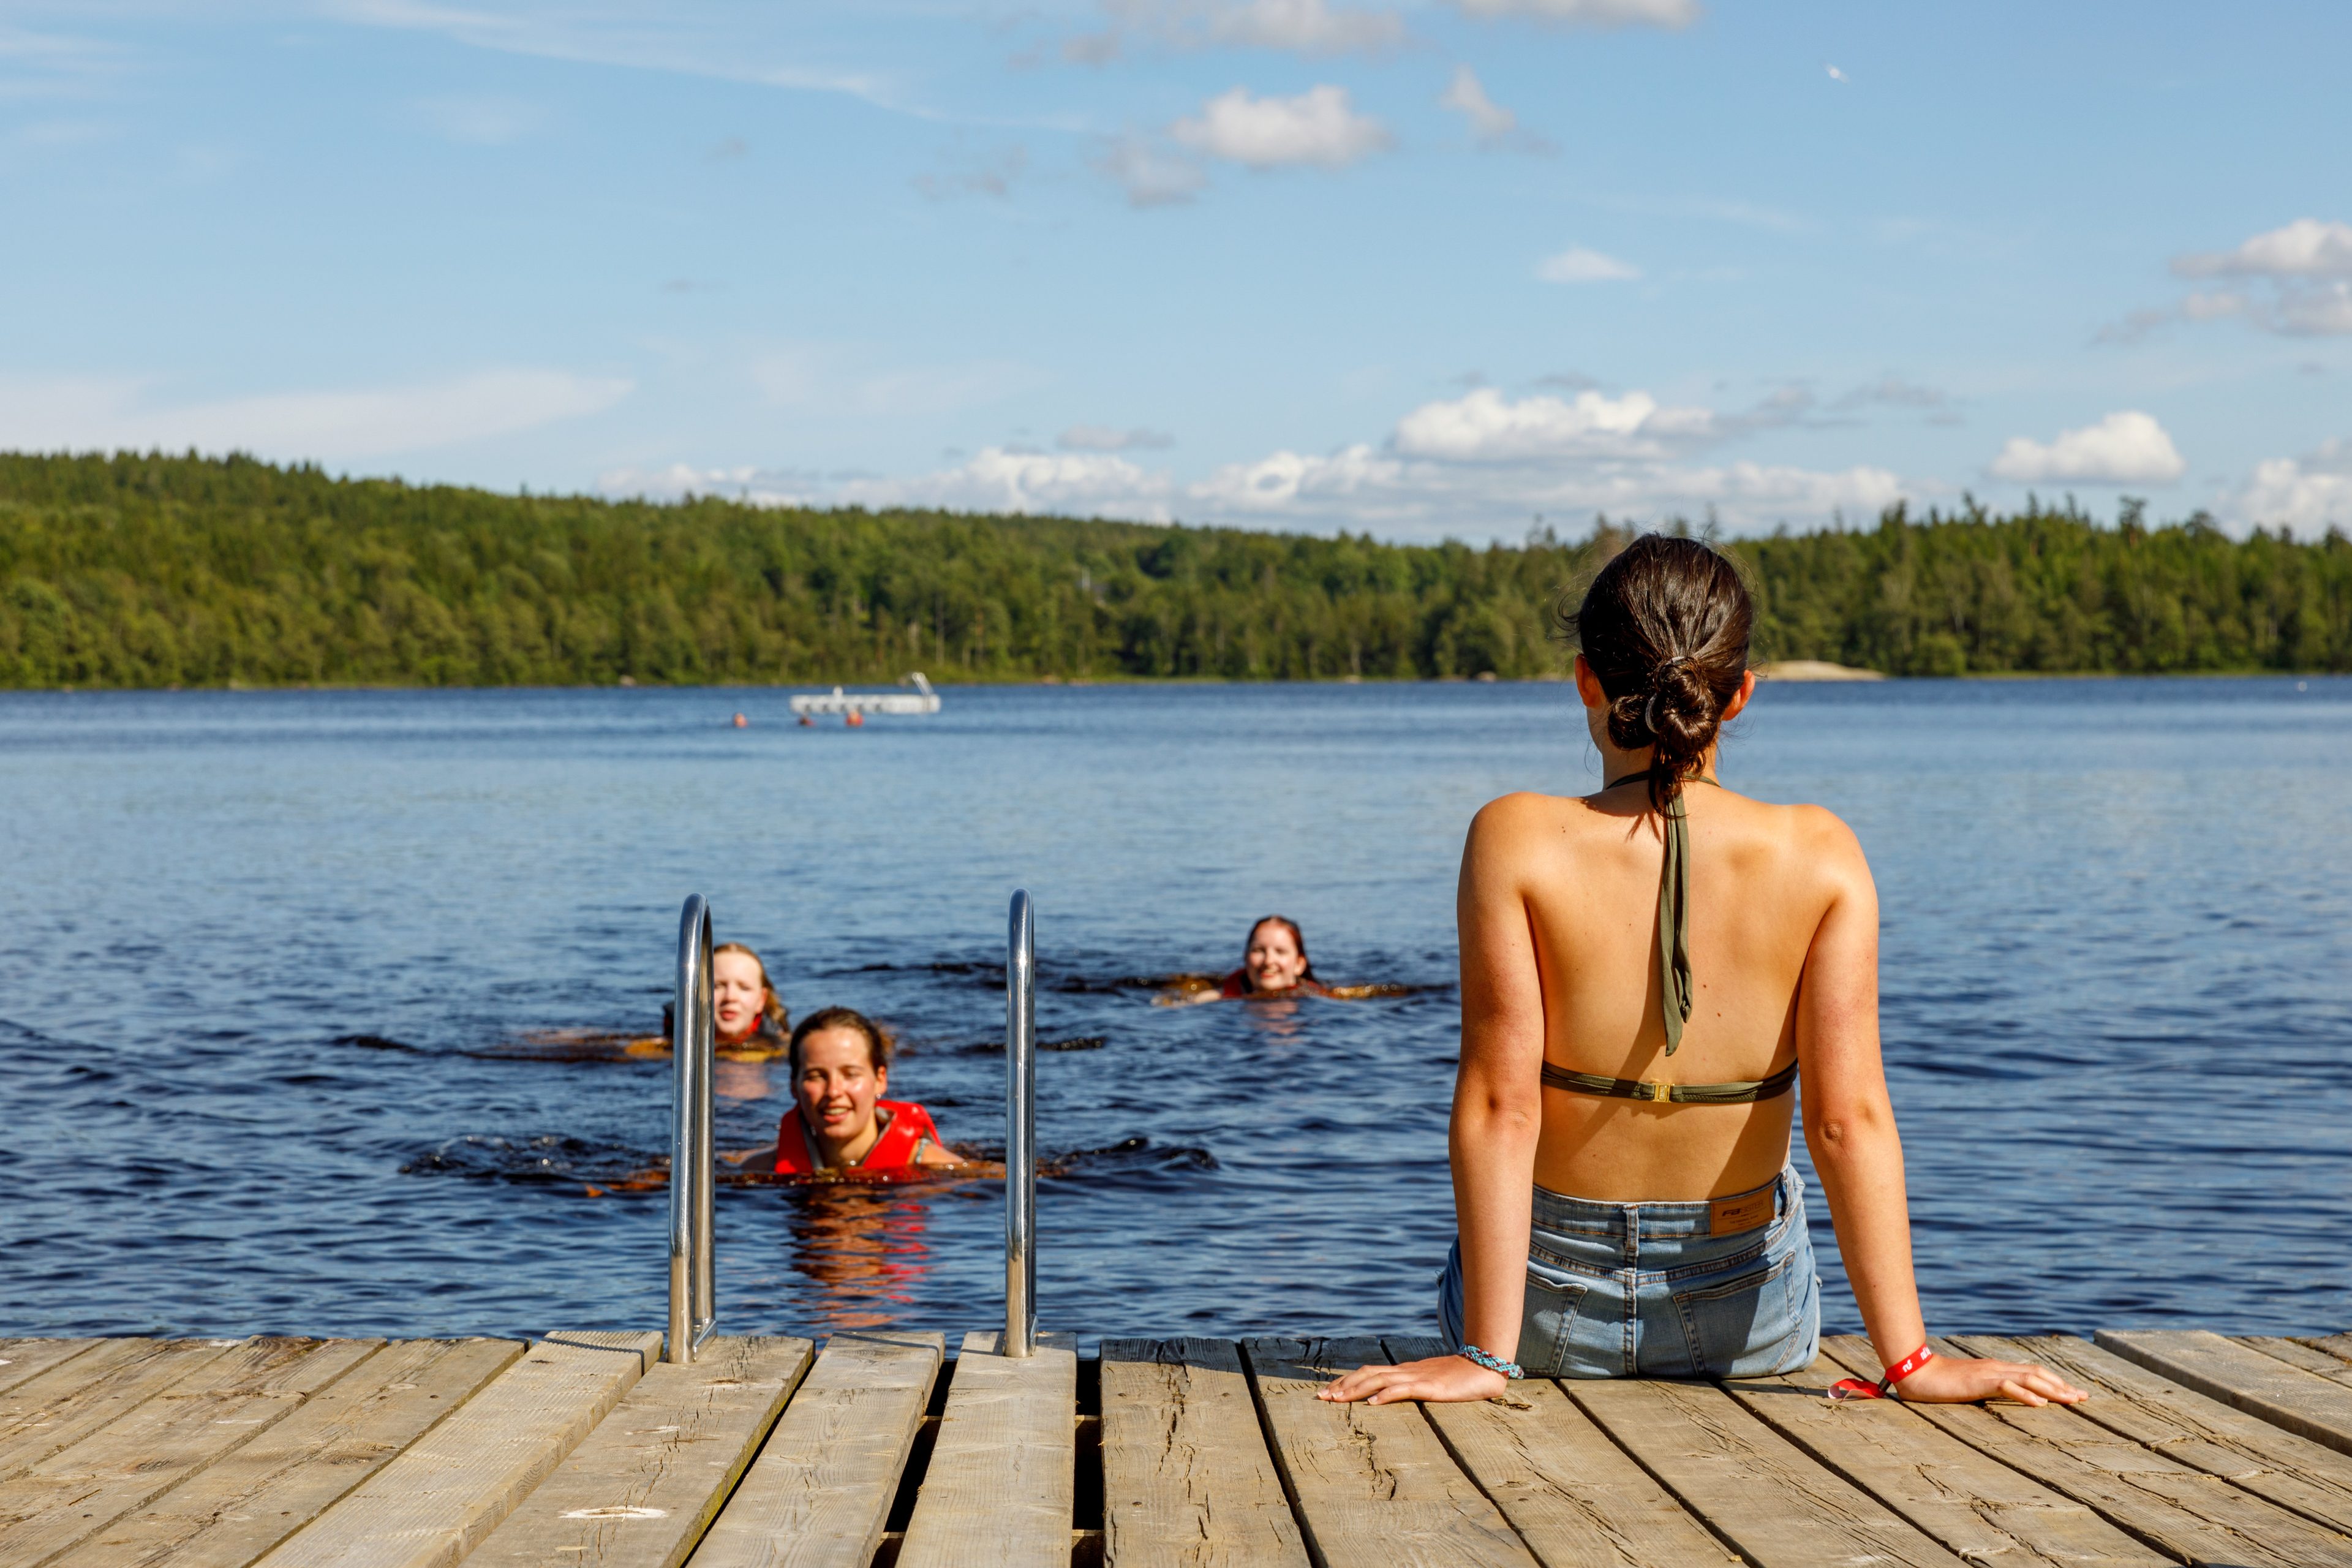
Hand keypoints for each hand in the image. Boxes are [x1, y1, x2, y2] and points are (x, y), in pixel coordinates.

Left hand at [1319, 1353, 1507, 1404]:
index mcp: (1404, 1371)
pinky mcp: (1430, 1387)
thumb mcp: (1429, 1383)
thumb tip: (1390, 1396)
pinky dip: (1386, 1395)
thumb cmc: (1458, 1378)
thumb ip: (1412, 1387)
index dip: (1347, 1381)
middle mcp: (1405, 1372)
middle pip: (1367, 1375)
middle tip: (1321, 1398)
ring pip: (1379, 1381)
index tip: (1327, 1392)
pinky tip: (1373, 1403)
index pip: (1368, 1373)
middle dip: (1342, 1386)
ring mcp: (1417, 1378)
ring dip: (1355, 1390)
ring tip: (1337, 1399)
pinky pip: (1404, 1390)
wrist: (1484, 1366)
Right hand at [1892, 1354, 2086, 1405]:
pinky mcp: (1979, 1382)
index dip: (2054, 1381)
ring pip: (2029, 1378)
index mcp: (1994, 1369)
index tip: (2073, 1393)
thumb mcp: (1968, 1386)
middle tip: (2084, 1397)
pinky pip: (2007, 1387)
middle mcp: (1996, 1368)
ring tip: (2072, 1400)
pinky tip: (2040, 1404)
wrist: (1915, 1372)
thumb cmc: (1938, 1382)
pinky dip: (2026, 1394)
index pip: (2031, 1372)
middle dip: (2062, 1386)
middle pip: (2037, 1373)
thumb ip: (1986, 1388)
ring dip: (2053, 1389)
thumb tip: (2004, 1395)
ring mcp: (1988, 1373)